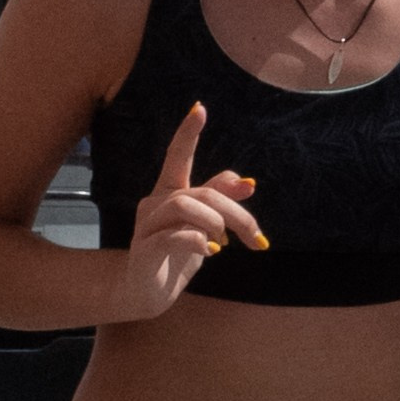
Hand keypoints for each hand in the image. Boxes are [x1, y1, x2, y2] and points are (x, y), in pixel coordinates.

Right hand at [121, 103, 266, 317]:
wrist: (148, 292)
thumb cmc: (177, 254)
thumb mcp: (205, 226)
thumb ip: (221, 200)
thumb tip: (250, 182)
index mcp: (169, 193)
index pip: (177, 157)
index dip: (187, 133)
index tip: (200, 108)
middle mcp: (154, 204)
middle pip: (200, 192)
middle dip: (235, 212)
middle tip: (255, 237)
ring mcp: (146, 226)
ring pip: (185, 206)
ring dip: (214, 222)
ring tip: (223, 244)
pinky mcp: (145, 250)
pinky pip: (175, 236)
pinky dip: (198, 241)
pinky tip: (208, 252)